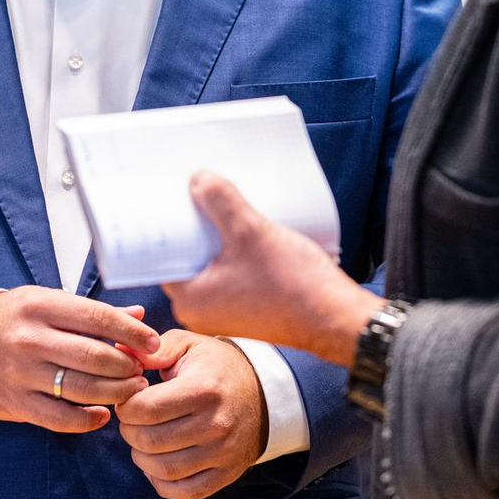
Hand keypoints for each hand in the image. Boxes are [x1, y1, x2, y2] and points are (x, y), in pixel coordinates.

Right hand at [0, 286, 158, 433]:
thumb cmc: (17, 319)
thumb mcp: (50, 302)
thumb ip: (94, 312)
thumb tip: (139, 316)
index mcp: (42, 306)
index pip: (97, 318)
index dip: (130, 333)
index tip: (152, 343)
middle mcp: (30, 338)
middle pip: (93, 356)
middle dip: (126, 366)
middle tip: (143, 370)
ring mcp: (21, 372)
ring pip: (80, 388)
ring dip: (114, 392)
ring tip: (132, 390)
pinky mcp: (15, 402)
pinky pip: (59, 418)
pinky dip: (86, 420)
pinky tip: (103, 414)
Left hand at [116, 330, 265, 498]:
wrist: (262, 392)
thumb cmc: (216, 366)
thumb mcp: (189, 345)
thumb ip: (155, 349)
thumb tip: (121, 351)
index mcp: (203, 388)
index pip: (146, 408)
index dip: (126, 405)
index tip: (128, 398)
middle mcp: (215, 424)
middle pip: (151, 440)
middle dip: (129, 430)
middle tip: (131, 419)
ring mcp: (222, 453)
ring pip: (164, 469)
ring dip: (141, 456)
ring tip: (141, 438)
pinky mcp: (226, 474)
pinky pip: (185, 491)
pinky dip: (161, 481)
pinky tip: (156, 462)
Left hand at [162, 172, 379, 366]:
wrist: (337, 319)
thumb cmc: (293, 285)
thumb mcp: (250, 231)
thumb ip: (219, 201)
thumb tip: (196, 179)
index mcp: (191, 299)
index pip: (162, 254)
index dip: (167, 223)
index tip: (169, 197)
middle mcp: (201, 311)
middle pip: (185, 256)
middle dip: (192, 225)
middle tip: (196, 193)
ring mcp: (224, 311)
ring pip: (208, 262)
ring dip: (215, 236)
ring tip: (222, 205)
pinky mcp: (245, 307)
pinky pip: (227, 272)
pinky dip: (231, 250)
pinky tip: (242, 228)